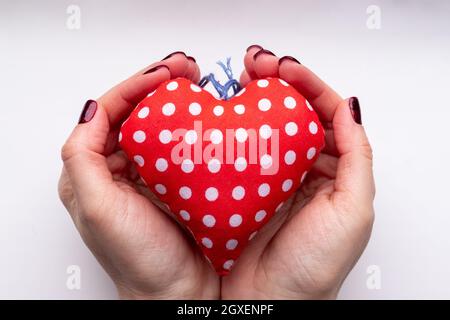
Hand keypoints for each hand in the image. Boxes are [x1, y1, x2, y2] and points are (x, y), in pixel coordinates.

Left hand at [58, 52, 219, 298]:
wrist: (177, 293)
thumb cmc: (138, 260)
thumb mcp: (98, 210)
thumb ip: (83, 159)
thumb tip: (90, 111)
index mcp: (92, 172)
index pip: (107, 113)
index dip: (133, 87)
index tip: (163, 74)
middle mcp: (118, 169)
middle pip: (134, 113)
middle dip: (157, 85)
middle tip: (184, 68)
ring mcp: (147, 174)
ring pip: (158, 124)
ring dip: (176, 101)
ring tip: (196, 82)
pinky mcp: (173, 182)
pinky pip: (179, 145)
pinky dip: (191, 127)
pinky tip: (205, 116)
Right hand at [221, 46, 374, 298]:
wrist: (270, 301)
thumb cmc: (314, 266)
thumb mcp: (353, 211)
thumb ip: (357, 157)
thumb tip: (349, 107)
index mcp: (334, 172)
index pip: (325, 115)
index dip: (308, 86)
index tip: (285, 70)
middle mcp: (304, 170)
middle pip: (293, 114)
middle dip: (278, 84)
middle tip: (257, 64)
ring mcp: (273, 177)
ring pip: (266, 128)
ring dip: (254, 101)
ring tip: (240, 80)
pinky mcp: (246, 187)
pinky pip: (243, 151)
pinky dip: (235, 131)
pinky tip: (226, 117)